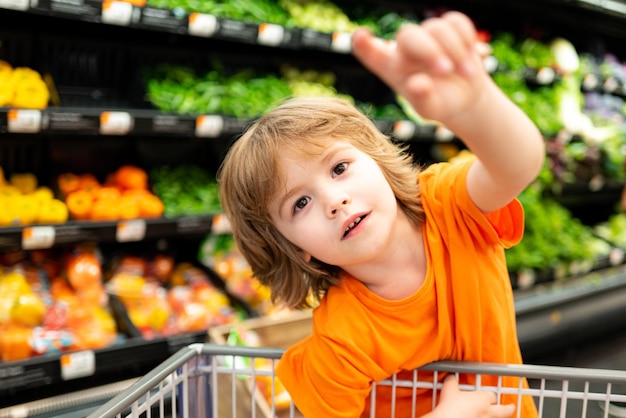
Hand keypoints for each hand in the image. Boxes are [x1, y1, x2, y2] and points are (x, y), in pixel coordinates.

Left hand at [351, 11, 490, 125]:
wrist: (464, 98)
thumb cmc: (440, 104)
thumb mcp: (429, 108)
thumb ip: (421, 98)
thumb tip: (417, 83)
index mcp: (392, 69)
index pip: (370, 53)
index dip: (364, 44)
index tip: (361, 36)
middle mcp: (406, 50)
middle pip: (409, 35)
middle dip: (429, 50)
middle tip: (445, 71)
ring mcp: (427, 37)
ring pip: (436, 28)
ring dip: (455, 50)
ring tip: (466, 74)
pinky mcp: (448, 29)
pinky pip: (455, 21)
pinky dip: (466, 37)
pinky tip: (472, 55)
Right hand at [425, 375, 514, 417]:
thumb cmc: (451, 408)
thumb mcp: (449, 390)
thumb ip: (452, 382)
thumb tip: (451, 377)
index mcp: (482, 399)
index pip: (492, 395)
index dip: (491, 395)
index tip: (490, 396)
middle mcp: (488, 412)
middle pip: (505, 411)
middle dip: (509, 408)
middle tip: (512, 407)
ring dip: (497, 417)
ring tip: (497, 416)